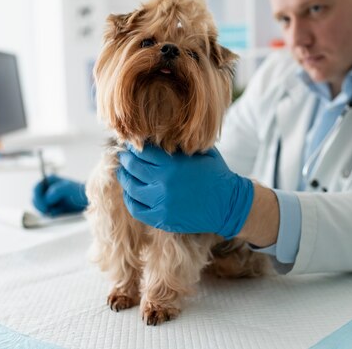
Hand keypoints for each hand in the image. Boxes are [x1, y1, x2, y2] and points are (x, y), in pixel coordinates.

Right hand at [32, 174, 87, 216]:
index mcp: (49, 181)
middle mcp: (47, 189)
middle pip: (34, 199)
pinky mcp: (52, 208)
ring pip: (39, 208)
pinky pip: (46, 213)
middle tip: (49, 211)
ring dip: (47, 211)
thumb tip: (47, 199)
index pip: (35, 189)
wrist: (87, 201)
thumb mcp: (67, 188)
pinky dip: (51, 214)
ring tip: (58, 210)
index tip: (44, 207)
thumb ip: (55, 191)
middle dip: (41, 206)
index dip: (37, 198)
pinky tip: (60, 212)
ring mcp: (48, 199)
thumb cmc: (78, 192)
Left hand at [117, 144, 253, 238]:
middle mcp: (164, 183)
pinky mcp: (162, 219)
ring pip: (131, 188)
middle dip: (125, 159)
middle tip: (122, 155)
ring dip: (124, 177)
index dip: (134, 146)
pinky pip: (136, 208)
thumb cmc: (216, 174)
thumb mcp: (200, 152)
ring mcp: (162, 203)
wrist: (228, 204)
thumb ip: (180, 144)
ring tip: (123, 172)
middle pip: (133, 168)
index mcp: (173, 164)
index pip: (142, 152)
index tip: (131, 143)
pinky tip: (130, 192)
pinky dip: (130, 198)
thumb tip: (158, 133)